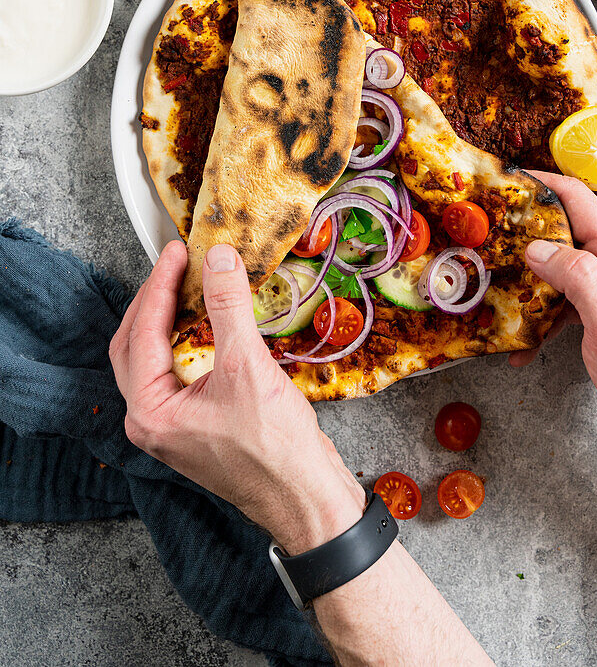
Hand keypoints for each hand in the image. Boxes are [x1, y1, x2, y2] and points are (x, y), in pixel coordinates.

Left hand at [110, 241, 364, 553]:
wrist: (306, 498)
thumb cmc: (275, 451)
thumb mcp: (247, 367)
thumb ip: (228, 307)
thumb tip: (218, 260)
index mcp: (150, 411)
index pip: (142, 331)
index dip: (160, 284)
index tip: (178, 252)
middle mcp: (152, 419)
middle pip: (136, 342)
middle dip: (156, 298)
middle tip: (178, 263)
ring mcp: (173, 423)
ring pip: (157, 356)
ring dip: (171, 317)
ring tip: (192, 283)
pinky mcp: (196, 423)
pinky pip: (180, 369)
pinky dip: (191, 338)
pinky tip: (211, 320)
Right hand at [511, 173, 596, 446]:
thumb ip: (580, 279)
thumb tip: (539, 247)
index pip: (575, 198)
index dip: (538, 184)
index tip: (502, 184)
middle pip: (562, 225)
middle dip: (523, 232)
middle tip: (486, 243)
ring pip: (559, 260)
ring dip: (528, 278)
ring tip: (498, 295)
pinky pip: (567, 291)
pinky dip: (544, 309)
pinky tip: (527, 340)